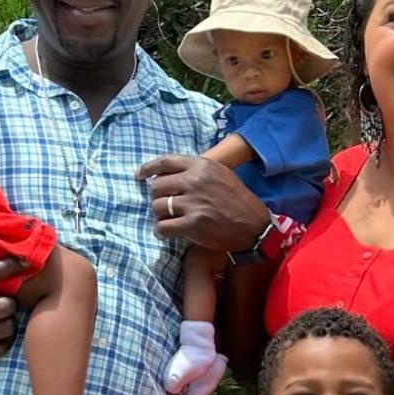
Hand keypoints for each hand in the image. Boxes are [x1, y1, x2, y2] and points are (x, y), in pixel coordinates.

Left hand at [136, 154, 269, 250]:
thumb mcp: (220, 174)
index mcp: (201, 166)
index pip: (166, 162)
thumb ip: (196, 171)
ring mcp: (193, 203)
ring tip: (170, 219)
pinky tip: (168, 232)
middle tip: (166, 205)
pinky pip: (162, 227)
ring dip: (160, 215)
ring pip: (157, 207)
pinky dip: (161, 231)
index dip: (148, 168)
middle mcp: (195, 181)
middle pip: (157, 186)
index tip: (139, 175)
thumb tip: (169, 174)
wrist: (254, 225)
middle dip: (158, 197)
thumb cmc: (238, 200)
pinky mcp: (192, 224)